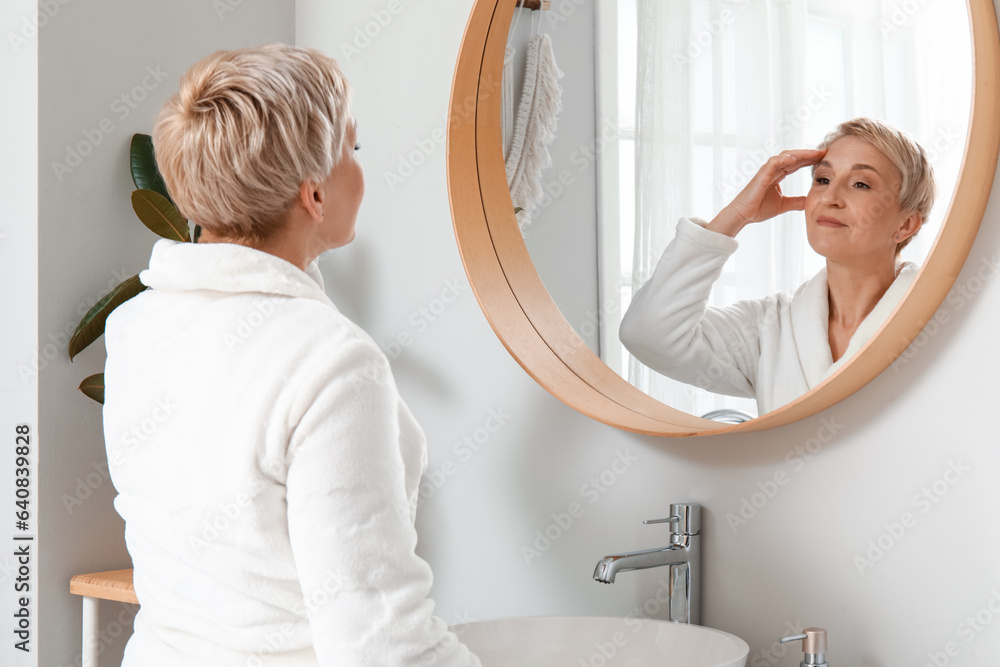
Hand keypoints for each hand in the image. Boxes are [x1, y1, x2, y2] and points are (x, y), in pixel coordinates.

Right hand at [706, 148, 825, 236]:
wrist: (743, 215)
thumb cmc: (758, 209)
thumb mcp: (784, 205)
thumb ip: (796, 201)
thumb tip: (810, 201)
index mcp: (777, 175)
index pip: (797, 163)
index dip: (810, 160)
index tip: (825, 158)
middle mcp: (772, 170)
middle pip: (794, 157)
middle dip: (809, 154)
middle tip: (825, 152)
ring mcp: (766, 171)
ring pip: (786, 156)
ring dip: (801, 154)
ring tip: (814, 153)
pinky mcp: (761, 175)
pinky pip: (773, 162)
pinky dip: (784, 159)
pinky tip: (795, 159)